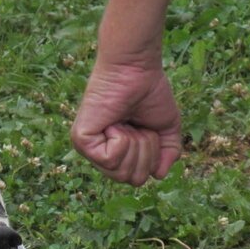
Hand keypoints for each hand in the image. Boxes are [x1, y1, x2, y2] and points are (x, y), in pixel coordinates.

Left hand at [71, 56, 182, 185]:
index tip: (146, 128)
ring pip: (121, 172)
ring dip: (135, 144)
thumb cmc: (149, 92)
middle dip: (145, 152)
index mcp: (118, 153)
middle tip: (137, 125)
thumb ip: (167, 154)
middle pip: (132, 179)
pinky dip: (121, 140)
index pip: (138, 178)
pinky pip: (110, 159)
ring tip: (126, 122)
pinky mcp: (82, 140)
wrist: (136, 69)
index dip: (151, 157)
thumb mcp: (165, 128)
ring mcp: (90, 149)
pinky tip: (114, 123)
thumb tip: (158, 176)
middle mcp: (101, 154)